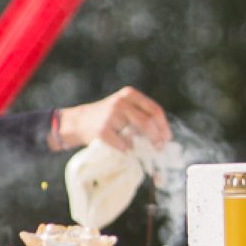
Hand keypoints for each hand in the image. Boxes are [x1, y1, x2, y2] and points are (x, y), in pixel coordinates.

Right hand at [55, 87, 170, 154]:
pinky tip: (124, 150)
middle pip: (147, 122)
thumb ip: (140, 113)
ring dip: (141, 145)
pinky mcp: (102, 131)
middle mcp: (120, 102)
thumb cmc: (106, 117)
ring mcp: (110, 116)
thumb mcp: (122, 106)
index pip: (154, 110)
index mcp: (129, 94)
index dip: (164, 126)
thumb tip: (162, 134)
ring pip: (135, 134)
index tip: (167, 138)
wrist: (78, 122)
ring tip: (142, 150)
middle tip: (159, 148)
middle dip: (156, 137)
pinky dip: (126, 149)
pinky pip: (122, 144)